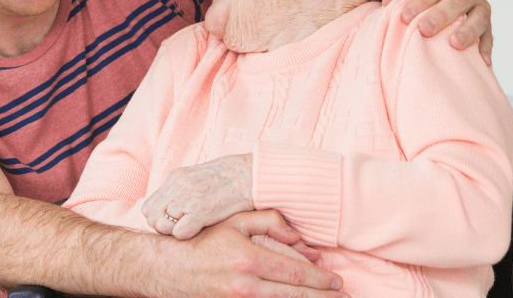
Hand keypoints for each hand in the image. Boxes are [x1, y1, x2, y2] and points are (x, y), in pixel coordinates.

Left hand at [142, 154, 253, 239]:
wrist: (252, 174)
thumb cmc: (231, 178)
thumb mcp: (200, 177)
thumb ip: (183, 189)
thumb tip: (171, 208)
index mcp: (177, 177)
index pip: (149, 205)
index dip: (159, 217)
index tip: (174, 222)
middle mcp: (178, 186)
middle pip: (151, 216)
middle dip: (163, 226)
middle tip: (181, 228)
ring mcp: (188, 198)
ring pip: (160, 225)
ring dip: (173, 231)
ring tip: (191, 229)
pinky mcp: (201, 211)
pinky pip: (179, 233)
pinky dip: (186, 236)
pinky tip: (200, 230)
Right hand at [160, 210, 344, 297]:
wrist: (169, 268)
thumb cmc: (204, 241)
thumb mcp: (234, 221)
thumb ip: (268, 221)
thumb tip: (297, 236)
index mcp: (248, 258)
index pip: (294, 273)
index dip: (319, 280)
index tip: (336, 281)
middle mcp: (244, 285)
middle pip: (293, 295)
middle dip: (321, 297)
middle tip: (342, 297)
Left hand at [381, 0, 492, 64]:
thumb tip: (388, 0)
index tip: (406, 16)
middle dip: (442, 15)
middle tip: (425, 29)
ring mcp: (482, 6)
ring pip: (479, 17)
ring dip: (467, 31)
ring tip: (454, 44)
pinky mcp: (488, 25)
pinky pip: (489, 36)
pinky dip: (485, 48)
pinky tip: (481, 61)